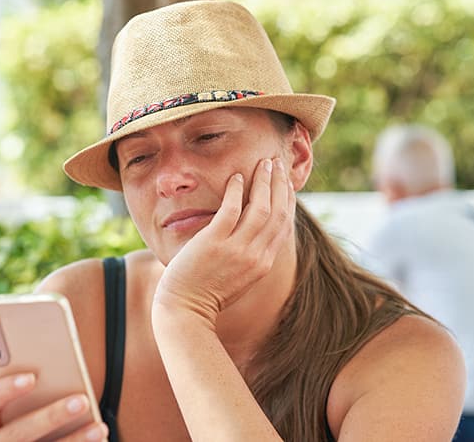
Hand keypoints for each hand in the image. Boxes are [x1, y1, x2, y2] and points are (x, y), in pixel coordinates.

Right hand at [0, 373, 108, 441]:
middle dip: (52, 416)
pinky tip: (98, 441)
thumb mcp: (8, 408)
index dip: (5, 389)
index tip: (32, 377)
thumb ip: (23, 392)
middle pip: (19, 432)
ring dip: (75, 440)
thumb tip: (53, 369)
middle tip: (82, 401)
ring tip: (99, 427)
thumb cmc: (12, 421)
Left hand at [152, 157, 294, 321]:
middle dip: (280, 186)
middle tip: (278, 164)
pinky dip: (236, 190)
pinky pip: (230, 209)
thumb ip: (249, 257)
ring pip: (260, 208)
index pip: (284, 226)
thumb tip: (252, 236)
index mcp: (263, 263)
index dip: (288, 201)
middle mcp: (256, 256)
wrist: (185, 310)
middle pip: (278, 213)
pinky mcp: (214, 243)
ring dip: (264, 182)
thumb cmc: (205, 293)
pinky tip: (236, 176)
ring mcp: (236, 249)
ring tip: (264, 164)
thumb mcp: (238, 278)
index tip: (286, 183)